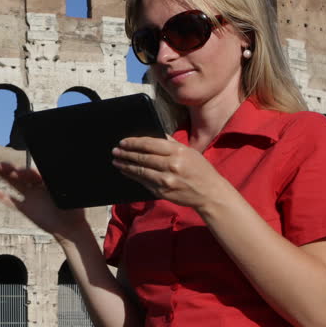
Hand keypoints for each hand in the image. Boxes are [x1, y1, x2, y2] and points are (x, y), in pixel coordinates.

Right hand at [0, 162, 87, 236]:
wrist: (69, 228)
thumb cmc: (72, 209)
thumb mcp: (68, 193)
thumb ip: (58, 186)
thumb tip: (55, 177)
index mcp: (47, 181)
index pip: (33, 173)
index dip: (25, 172)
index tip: (19, 172)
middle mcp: (37, 186)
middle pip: (21, 175)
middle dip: (11, 169)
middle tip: (1, 165)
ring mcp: (30, 197)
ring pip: (15, 184)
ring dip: (5, 176)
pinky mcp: (25, 209)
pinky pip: (12, 202)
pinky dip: (3, 197)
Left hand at [111, 136, 230, 209]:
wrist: (210, 193)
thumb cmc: (200, 169)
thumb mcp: (189, 151)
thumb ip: (170, 142)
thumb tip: (153, 133)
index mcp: (178, 151)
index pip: (150, 144)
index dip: (134, 142)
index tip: (123, 142)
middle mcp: (171, 165)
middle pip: (142, 158)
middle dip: (126, 154)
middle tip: (115, 151)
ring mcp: (166, 180)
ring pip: (140, 171)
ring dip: (126, 166)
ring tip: (117, 161)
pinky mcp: (162, 192)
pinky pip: (144, 182)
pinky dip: (133, 176)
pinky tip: (126, 172)